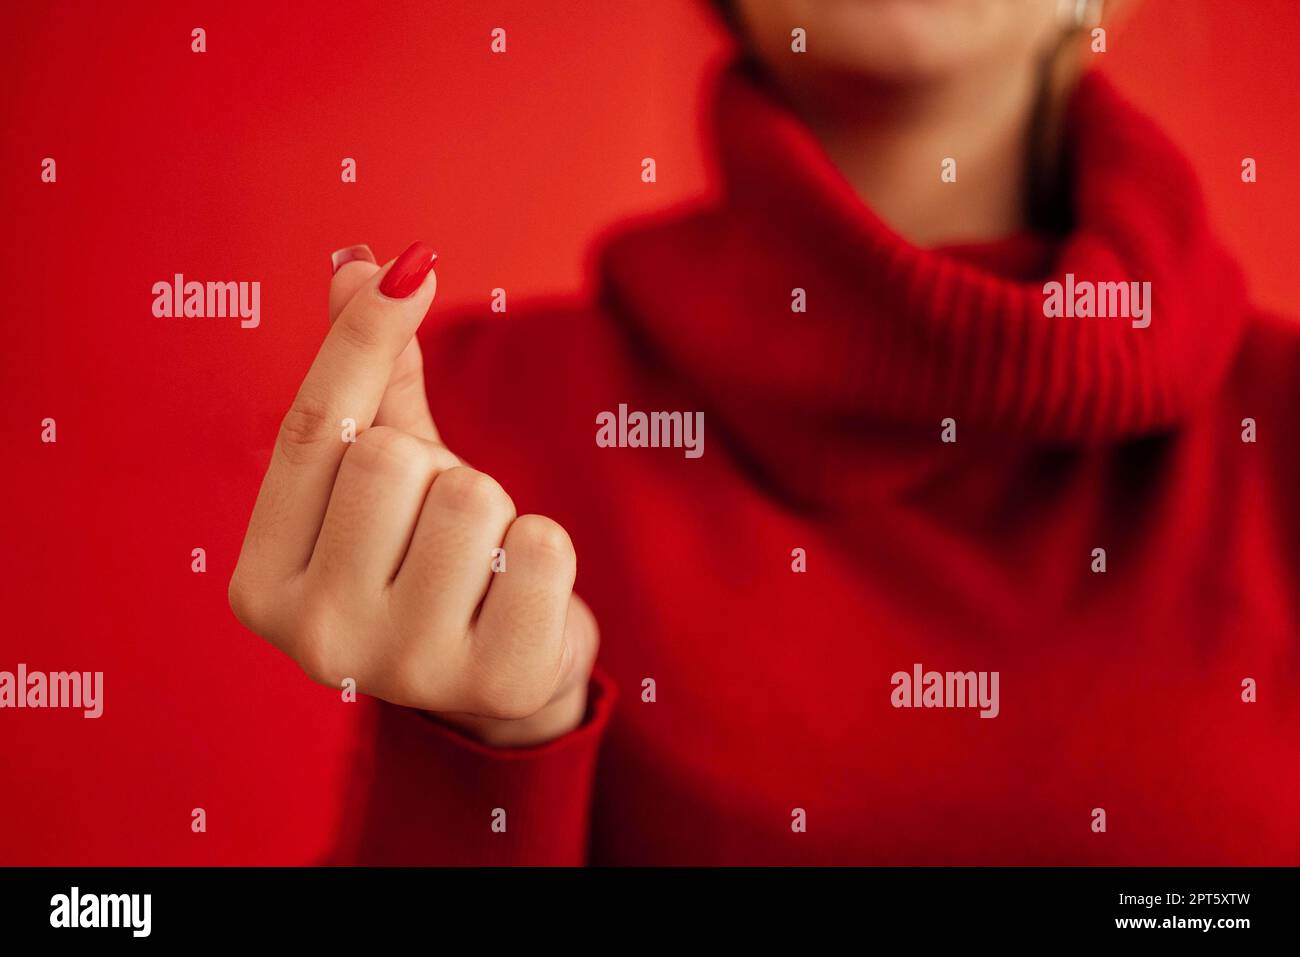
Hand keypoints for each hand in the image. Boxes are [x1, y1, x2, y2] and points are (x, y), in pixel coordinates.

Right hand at [228, 242, 597, 747]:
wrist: (499, 679)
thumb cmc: (428, 562)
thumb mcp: (384, 477)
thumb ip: (366, 381)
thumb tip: (359, 264)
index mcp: (264, 581)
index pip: (311, 431)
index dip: (363, 338)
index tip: (414, 267)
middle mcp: (316, 636)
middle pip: (391, 460)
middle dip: (436, 471)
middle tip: (442, 529)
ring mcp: (403, 668)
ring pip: (469, 497)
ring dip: (493, 514)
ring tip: (481, 566)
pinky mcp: (494, 679)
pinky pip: (540, 546)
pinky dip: (543, 551)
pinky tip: (519, 597)